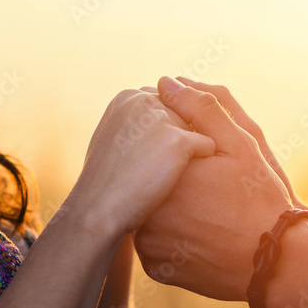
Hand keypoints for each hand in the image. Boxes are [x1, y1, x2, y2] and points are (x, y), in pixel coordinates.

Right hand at [66, 89, 214, 236]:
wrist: (100, 209)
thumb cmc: (106, 183)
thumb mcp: (114, 140)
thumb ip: (135, 124)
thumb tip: (158, 125)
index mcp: (127, 97)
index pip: (164, 103)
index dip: (164, 131)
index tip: (154, 153)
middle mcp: (144, 99)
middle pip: (182, 114)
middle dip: (179, 139)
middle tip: (159, 166)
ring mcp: (161, 118)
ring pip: (195, 129)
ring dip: (190, 152)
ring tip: (166, 175)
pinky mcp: (178, 140)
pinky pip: (207, 146)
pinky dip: (202, 164)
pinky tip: (180, 180)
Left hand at [134, 77, 293, 301]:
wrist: (276, 264)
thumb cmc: (262, 200)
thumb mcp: (240, 143)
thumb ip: (201, 108)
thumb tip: (165, 82)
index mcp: (162, 173)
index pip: (154, 150)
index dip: (179, 152)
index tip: (207, 165)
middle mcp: (146, 209)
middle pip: (149, 182)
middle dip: (173, 181)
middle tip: (211, 193)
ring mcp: (148, 244)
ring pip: (149, 214)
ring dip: (169, 209)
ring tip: (207, 213)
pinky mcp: (156, 269)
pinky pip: (155, 245)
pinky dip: (172, 238)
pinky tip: (201, 236)